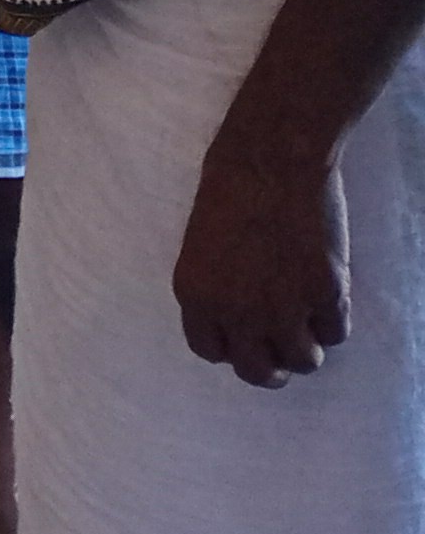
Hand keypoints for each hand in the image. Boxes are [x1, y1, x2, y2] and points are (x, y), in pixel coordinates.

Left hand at [175, 140, 350, 384]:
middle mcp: (237, 312)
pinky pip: (336, 333)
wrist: (270, 161)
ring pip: (304, 361)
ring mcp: (285, 308)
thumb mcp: (202, 246)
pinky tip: (328, 298)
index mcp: (196, 296)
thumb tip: (238, 319)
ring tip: (309, 326)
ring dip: (308, 348)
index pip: (209, 351)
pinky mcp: (326, 296)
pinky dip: (334, 321)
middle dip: (271, 368)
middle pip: (257, 371)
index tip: (243, 341)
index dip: (230, 348)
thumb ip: (217, 287)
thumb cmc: (229, 189)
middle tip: (282, 353)